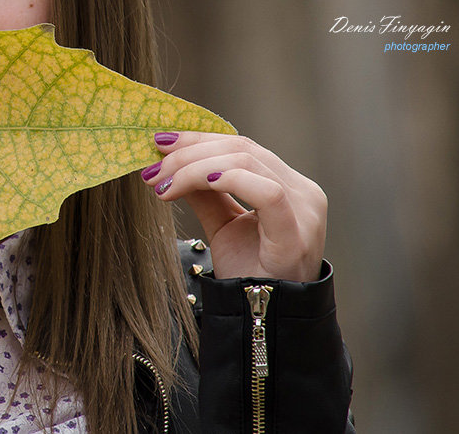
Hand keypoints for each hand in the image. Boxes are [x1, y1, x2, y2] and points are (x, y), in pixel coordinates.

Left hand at [141, 132, 326, 282]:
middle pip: (241, 148)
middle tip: (153, 169)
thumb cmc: (249, 273)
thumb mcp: (221, 224)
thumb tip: (170, 162)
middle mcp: (302, 192)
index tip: (159, 143)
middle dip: (189, 153)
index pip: (241, 145)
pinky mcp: (296, 234)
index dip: (198, 139)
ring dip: (195, 167)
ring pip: (247, 162)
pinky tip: (201, 181)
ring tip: (163, 184)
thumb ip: (204, 192)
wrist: (265, 318)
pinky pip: (267, 191)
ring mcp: (305, 211)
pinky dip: (229, 178)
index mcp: (288, 185)